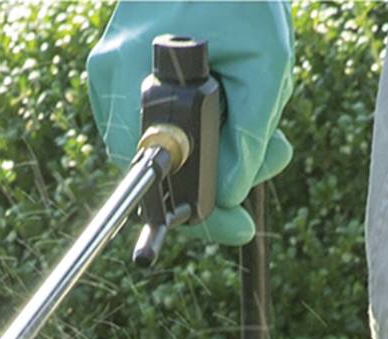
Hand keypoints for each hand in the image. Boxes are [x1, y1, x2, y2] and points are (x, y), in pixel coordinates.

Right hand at [86, 1, 295, 244]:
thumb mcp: (266, 67)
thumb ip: (249, 139)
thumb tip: (231, 195)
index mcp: (130, 79)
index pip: (155, 179)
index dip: (199, 213)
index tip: (238, 228)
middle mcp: (110, 78)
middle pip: (166, 164)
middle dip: (225, 172)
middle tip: (277, 157)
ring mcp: (115, 69)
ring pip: (173, 142)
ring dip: (225, 145)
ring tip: (273, 125)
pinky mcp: (129, 61)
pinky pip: (169, 116)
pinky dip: (210, 119)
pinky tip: (243, 97)